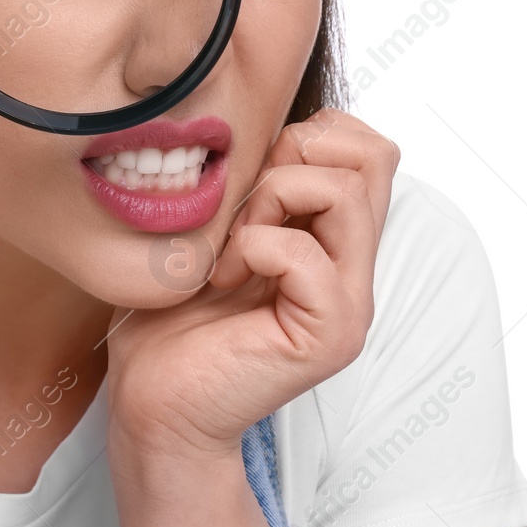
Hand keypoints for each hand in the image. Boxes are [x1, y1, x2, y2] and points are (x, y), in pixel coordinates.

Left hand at [104, 108, 399, 459]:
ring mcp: (349, 303)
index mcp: (335, 239)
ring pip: (345, 191)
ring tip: (231, 247)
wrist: (152, 398)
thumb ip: (258, 184)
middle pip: (374, 155)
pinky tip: (223, 279)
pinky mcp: (330, 333)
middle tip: (242, 209)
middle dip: (293, 156)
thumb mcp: (218, 224)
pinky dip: (253, 247)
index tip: (251, 181)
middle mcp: (355, 269)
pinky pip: (304, 252)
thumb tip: (273, 128)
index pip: (369, 146)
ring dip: (269, 199)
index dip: (310, 137)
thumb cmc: (172, 313)